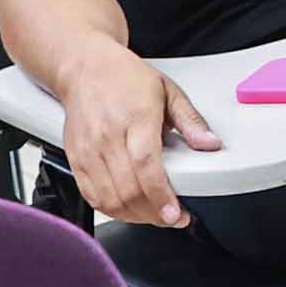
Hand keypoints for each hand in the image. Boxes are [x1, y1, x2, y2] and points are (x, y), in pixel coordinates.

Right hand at [55, 50, 218, 229]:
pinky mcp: (75, 159)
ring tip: (155, 216)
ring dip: (134, 216)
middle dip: (153, 213)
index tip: (175, 213)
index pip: (146, 166)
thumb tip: (211, 144)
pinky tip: (129, 210)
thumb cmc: (125, 78)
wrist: (84, 68)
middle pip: (128, 189)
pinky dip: (111, 210)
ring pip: (109, 198)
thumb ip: (191, 121)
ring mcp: (88, 151)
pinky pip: (91, 196)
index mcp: (136, 118)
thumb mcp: (168, 90)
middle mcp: (108, 137)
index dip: (161, 196)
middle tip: (173, 218)